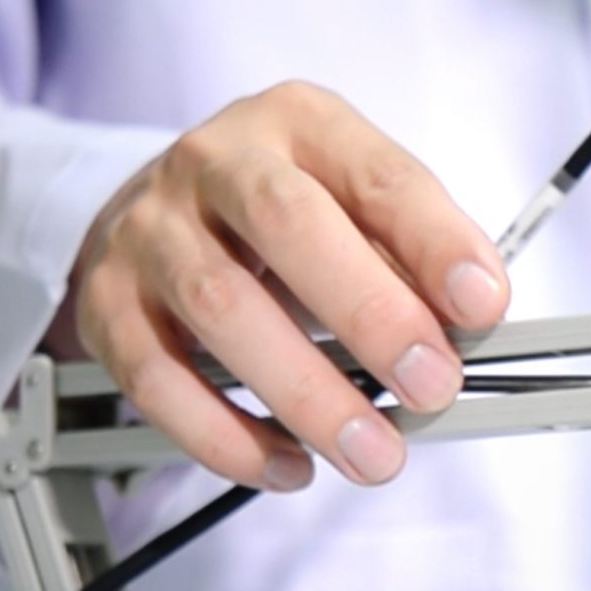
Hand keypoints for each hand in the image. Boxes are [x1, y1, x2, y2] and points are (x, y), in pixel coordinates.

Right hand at [54, 81, 509, 489]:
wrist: (152, 212)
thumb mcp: (354, 206)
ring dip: (307, 394)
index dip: (434, 242)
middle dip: (370, 315)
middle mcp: (214, 163)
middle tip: (430, 388)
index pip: (376, 175)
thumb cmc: (280, 218)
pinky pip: (158, 377)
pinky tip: (287, 466)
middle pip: (287, 226)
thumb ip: (413, 256)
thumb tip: (471, 322)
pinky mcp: (107, 302)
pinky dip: (225, 434)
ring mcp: (150, 230)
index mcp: (299, 124)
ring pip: (220, 307)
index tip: (483, 307)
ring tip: (372, 453)